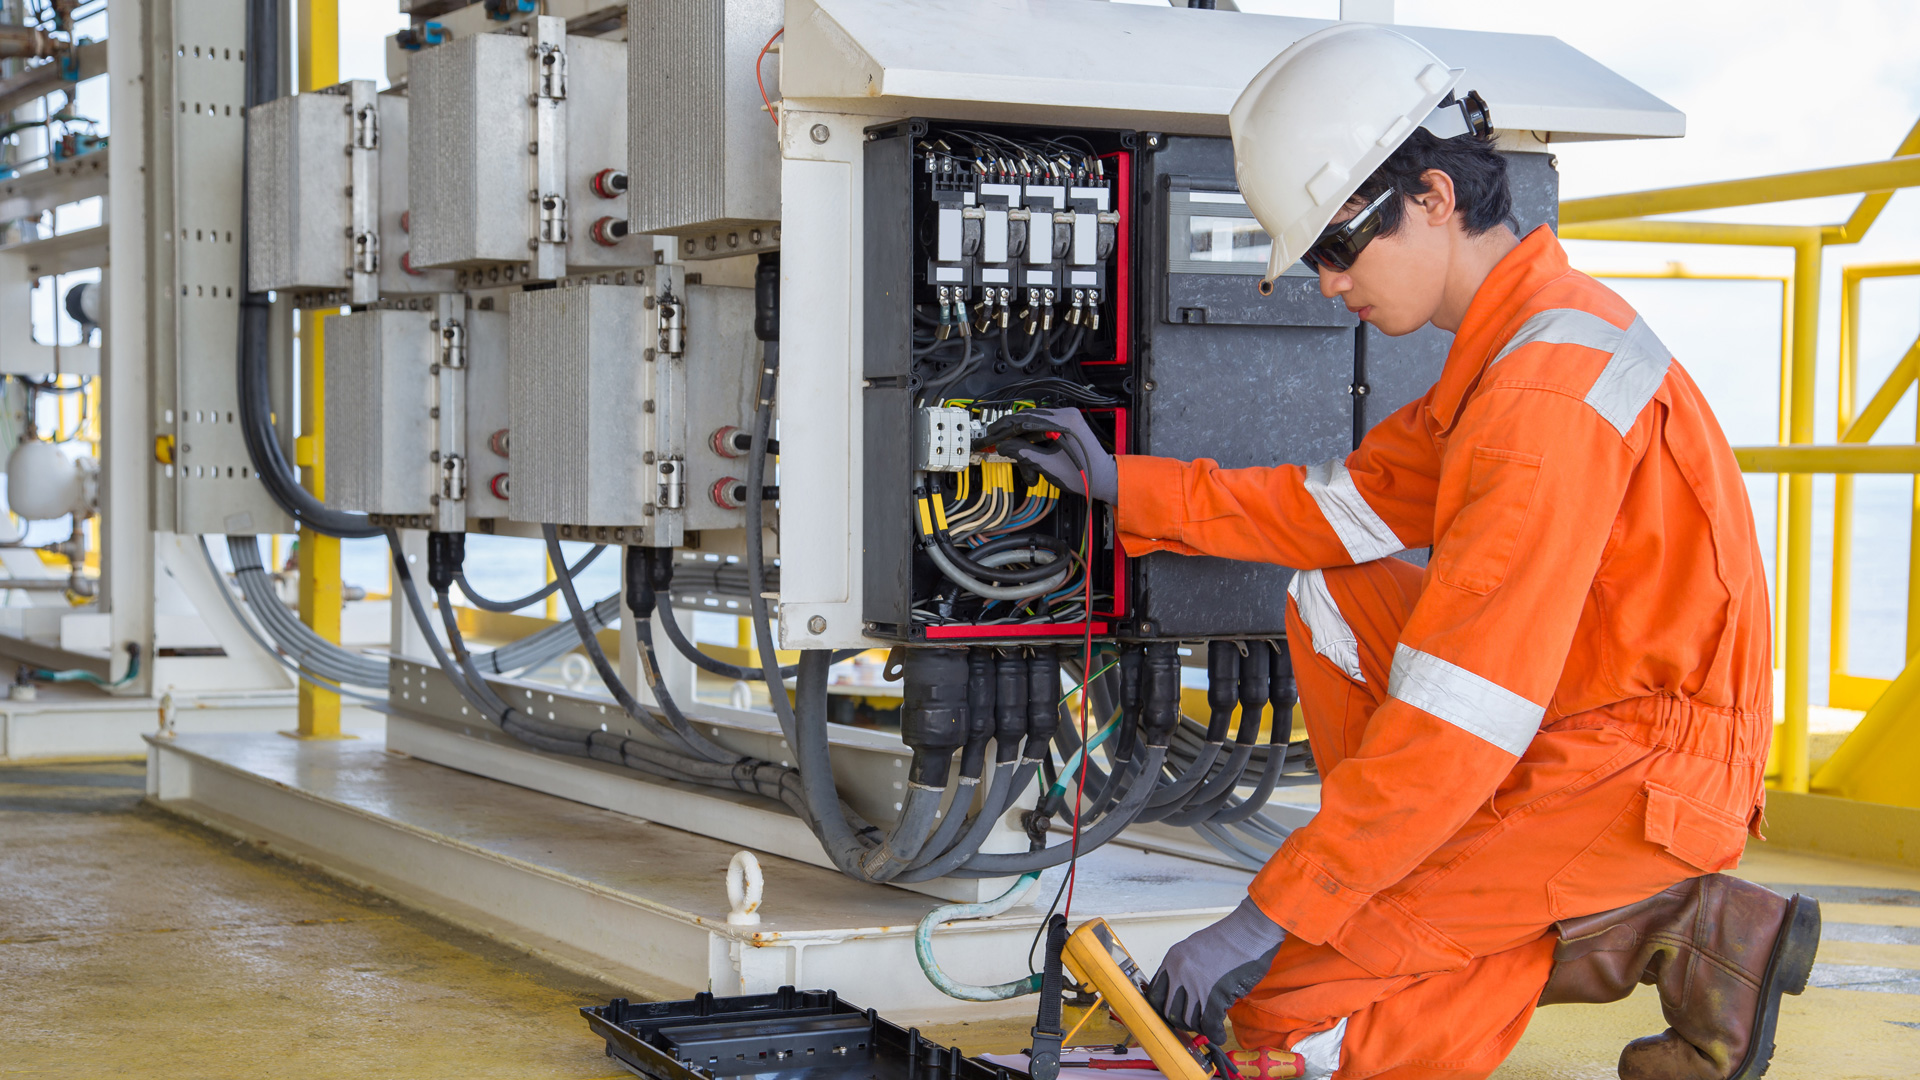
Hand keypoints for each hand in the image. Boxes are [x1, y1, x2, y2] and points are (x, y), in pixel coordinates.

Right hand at [982, 408, 1117, 503]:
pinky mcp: (1067, 425)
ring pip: (1034, 423)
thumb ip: (1024, 453)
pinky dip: (1033, 439)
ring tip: (1017, 455)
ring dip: (1024, 439)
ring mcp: (1068, 418)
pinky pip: (1043, 427)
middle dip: (1013, 433)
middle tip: (997, 441)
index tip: (992, 433)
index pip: (1026, 418)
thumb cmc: (1084, 473)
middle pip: (1029, 418)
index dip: (1005, 427)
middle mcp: (1066, 414)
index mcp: (1064, 420)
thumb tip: (1004, 446)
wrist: (1105, 478)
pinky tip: (1027, 450)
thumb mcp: (1048, 465)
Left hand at [1144, 897, 1285, 1045]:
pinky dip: (1214, 1034)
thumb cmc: (1230, 938)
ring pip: (1188, 1020)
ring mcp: (1196, 985)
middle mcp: (1179, 973)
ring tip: (1210, 1026)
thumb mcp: (1195, 948)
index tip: (1174, 1014)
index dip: (1164, 1009)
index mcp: (1172, 960)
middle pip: (1170, 1012)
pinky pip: (1209, 1024)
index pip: (1155, 994)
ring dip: (1200, 1028)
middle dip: (1182, 1022)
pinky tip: (1219, 1034)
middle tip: (1194, 1023)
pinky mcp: (1215, 996)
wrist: (1250, 931)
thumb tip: (1184, 996)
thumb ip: (1185, 970)